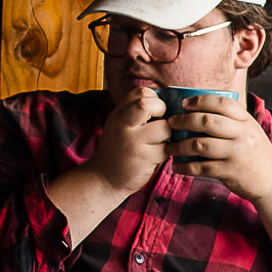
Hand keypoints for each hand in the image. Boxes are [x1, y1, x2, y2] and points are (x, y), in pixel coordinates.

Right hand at [88, 85, 171, 201]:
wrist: (103, 179)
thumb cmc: (118, 150)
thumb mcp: (120, 125)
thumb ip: (136, 113)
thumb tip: (168, 101)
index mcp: (118, 114)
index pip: (140, 92)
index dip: (154, 98)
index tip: (155, 111)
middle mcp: (123, 125)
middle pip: (147, 103)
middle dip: (162, 110)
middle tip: (161, 121)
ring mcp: (133, 142)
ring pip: (164, 128)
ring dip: (168, 134)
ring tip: (160, 141)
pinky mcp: (144, 158)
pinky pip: (166, 148)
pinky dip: (166, 151)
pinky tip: (157, 155)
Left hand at [166, 94, 271, 200]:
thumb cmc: (256, 155)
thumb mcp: (250, 132)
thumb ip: (232, 122)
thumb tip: (200, 111)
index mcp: (247, 121)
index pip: (222, 103)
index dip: (200, 101)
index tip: (184, 104)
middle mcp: (242, 134)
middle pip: (207, 121)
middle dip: (184, 120)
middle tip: (171, 123)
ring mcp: (236, 153)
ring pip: (200, 144)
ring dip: (180, 145)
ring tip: (170, 146)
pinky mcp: (230, 172)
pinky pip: (201, 167)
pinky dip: (185, 166)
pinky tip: (177, 166)